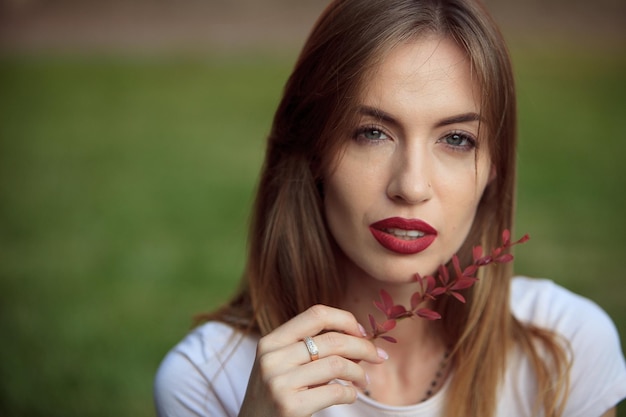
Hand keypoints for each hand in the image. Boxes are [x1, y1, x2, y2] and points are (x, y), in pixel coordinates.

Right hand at [238, 305, 387, 416]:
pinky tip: (350, 395)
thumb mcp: (280, 364)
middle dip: (363, 347)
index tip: (362, 332)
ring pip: (337, 364)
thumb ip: (308, 347)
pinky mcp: (290, 406)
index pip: (316, 315)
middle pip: (332, 340)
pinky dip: (350, 393)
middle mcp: (271, 358)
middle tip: (379, 357)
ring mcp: (279, 383)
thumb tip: (358, 336)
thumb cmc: (275, 395)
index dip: (345, 319)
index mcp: (270, 341)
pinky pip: (335, 392)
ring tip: (364, 381)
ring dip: (359, 373)